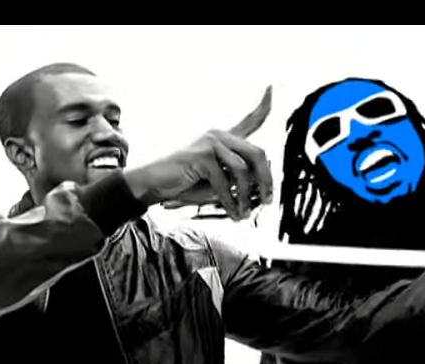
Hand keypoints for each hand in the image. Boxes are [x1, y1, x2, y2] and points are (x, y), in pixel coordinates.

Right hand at [124, 86, 272, 220]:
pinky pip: (224, 182)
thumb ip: (239, 181)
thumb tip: (262, 187)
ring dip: (245, 196)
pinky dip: (230, 201)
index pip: (249, 120)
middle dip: (266, 180)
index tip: (271, 88)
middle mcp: (219, 135)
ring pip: (242, 170)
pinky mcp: (202, 155)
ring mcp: (210, 143)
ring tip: (243, 214)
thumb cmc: (186, 184)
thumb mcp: (219, 183)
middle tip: (267, 201)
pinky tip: (231, 212)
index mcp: (224, 139)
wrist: (154, 184)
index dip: (263, 105)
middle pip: (257, 153)